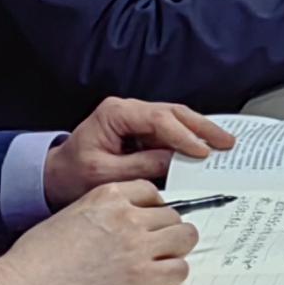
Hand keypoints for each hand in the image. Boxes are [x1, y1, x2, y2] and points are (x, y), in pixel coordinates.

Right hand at [0, 192, 197, 284]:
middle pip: (173, 215)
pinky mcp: (142, 278)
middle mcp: (127, 216)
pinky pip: (180, 270)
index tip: (151, 221)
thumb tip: (123, 221)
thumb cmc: (37, 258)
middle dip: (166, 231)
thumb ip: (103, 212)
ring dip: (176, 250)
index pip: (152, 192)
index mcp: (107, 195)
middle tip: (156, 246)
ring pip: (185, 238)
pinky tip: (158, 280)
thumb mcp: (71, 215)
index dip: (154, 209)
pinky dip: (173, 275)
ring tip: (161, 261)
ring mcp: (137, 246)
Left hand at [42, 97, 229, 205]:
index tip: (201, 152)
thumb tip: (175, 163)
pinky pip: (172, 130)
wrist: (57, 174)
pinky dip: (191, 137)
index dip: (182, 135)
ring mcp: (137, 118)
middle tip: (226, 143)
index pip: (157, 119)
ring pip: (176, 118)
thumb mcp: (105, 175)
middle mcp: (128, 109)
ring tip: (224, 144)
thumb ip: (141, 166)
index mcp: (115, 113)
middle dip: (202, 127)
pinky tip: (207, 147)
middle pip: (173, 112)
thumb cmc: (74, 174)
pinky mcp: (143, 130)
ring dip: (201, 131)